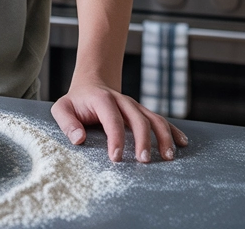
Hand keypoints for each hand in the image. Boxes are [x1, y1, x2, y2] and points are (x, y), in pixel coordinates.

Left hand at [51, 80, 188, 162]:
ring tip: (168, 156)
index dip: (115, 139)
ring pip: (154, 119)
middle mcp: (122, 101)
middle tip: (144, 161)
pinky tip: (182, 143)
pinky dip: (173, 131)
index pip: (112, 119)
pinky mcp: (142, 112)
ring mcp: (135, 106)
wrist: (92, 83)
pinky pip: (160, 120)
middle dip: (143, 141)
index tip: (116, 158)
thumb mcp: (62, 108)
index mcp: (103, 100)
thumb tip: (78, 139)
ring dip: (163, 137)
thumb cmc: (77, 101)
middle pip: (138, 119)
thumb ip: (67, 123)